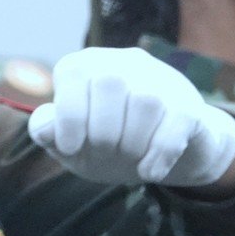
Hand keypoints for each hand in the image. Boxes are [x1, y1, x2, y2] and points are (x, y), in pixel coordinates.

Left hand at [27, 47, 234, 187]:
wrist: (165, 157)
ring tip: (131, 159)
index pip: (74, 73)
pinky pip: (176, 121)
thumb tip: (45, 127)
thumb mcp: (71, 144)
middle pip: (110, 83)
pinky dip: (160, 153)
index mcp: (87, 66)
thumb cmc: (109, 144)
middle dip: (103, 131)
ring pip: (145, 100)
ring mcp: (160, 80)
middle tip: (107, 152)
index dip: (68, 116)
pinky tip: (150, 172)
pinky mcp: (189, 105)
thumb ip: (50, 133)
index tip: (69, 147)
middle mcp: (123, 63)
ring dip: (133, 142)